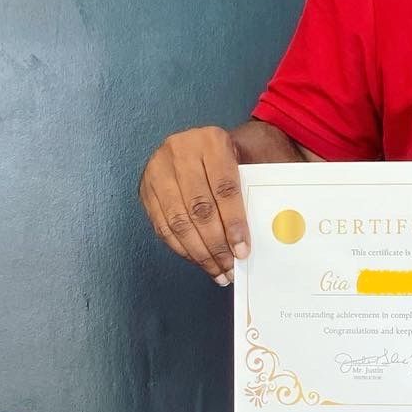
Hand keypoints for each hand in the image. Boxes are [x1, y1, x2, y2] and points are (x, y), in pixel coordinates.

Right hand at [138, 125, 248, 284]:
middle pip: (199, 208)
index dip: (234, 223)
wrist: (203, 142)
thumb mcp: (251, 158)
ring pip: (178, 221)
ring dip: (199, 252)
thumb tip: (265, 230)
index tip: (242, 250)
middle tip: (230, 267)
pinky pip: (162, 226)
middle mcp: (180, 150)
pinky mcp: (146, 187)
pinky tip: (199, 260)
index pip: (224, 188)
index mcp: (212, 140)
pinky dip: (181, 248)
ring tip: (217, 270)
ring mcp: (158, 169)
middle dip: (216, 244)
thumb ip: (257, 187)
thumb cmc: (234, 155)